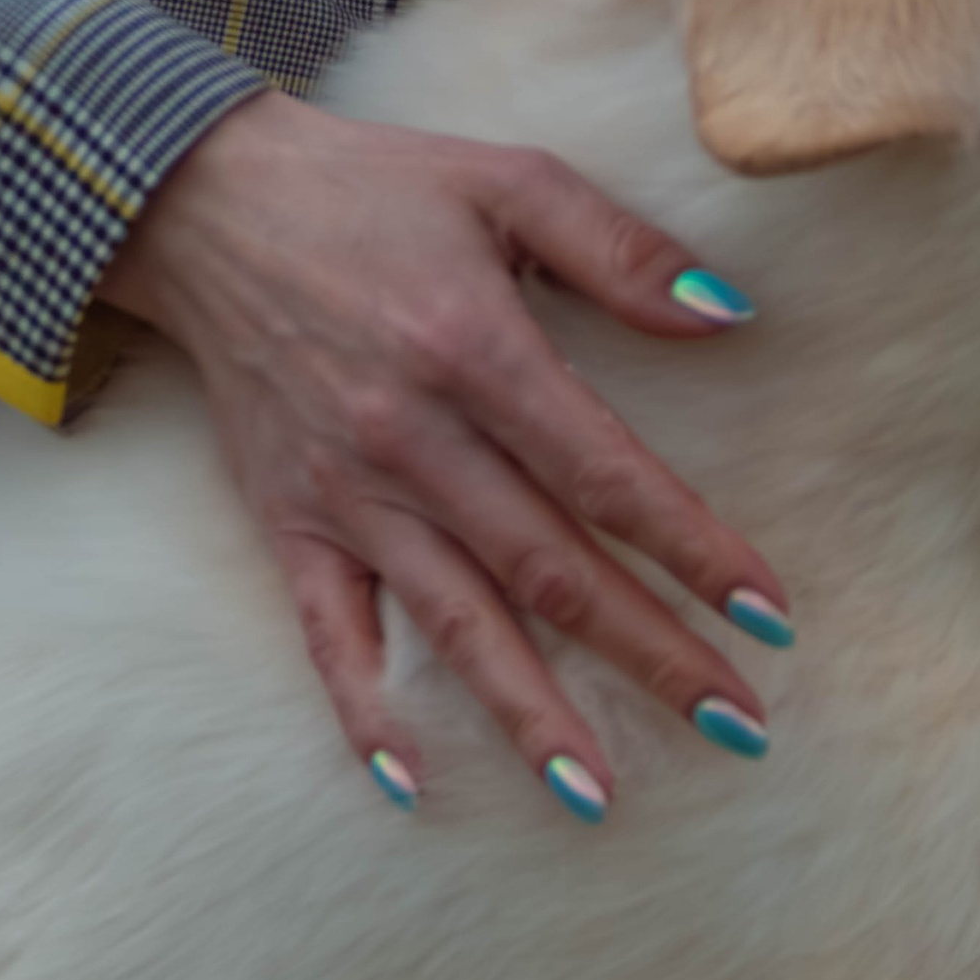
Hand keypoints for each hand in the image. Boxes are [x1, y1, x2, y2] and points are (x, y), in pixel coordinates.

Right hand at [102, 90, 789, 813]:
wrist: (210, 202)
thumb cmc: (375, 188)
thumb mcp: (506, 183)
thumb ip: (618, 250)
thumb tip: (731, 315)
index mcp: (475, 349)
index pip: (606, 475)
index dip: (694, 549)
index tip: (770, 614)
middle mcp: (414, 437)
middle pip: (551, 569)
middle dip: (651, 653)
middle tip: (739, 726)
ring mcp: (347, 490)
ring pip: (455, 621)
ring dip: (532, 715)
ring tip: (602, 797)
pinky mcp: (287, 519)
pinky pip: (329, 635)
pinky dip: (365, 712)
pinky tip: (413, 786)